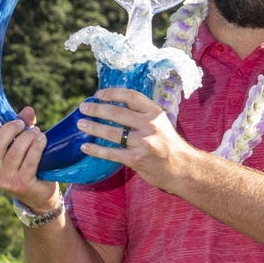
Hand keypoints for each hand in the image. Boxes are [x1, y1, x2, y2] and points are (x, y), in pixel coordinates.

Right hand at [0, 106, 59, 210]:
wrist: (39, 194)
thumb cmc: (28, 165)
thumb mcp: (23, 144)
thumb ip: (24, 126)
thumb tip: (29, 110)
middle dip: (11, 129)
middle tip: (22, 124)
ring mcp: (6, 179)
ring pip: (14, 152)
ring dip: (27, 137)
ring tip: (37, 132)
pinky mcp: (22, 184)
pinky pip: (29, 162)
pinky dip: (37, 147)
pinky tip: (42, 140)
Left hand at [75, 88, 196, 191]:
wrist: (182, 169)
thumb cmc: (169, 145)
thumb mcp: (161, 123)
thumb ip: (142, 115)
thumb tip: (114, 107)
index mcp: (155, 112)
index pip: (130, 96)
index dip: (112, 93)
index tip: (98, 94)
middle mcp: (150, 125)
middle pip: (117, 113)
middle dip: (97, 109)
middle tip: (83, 108)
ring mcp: (143, 142)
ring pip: (112, 132)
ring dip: (93, 127)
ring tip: (81, 124)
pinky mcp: (137, 159)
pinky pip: (111, 153)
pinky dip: (96, 149)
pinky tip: (86, 146)